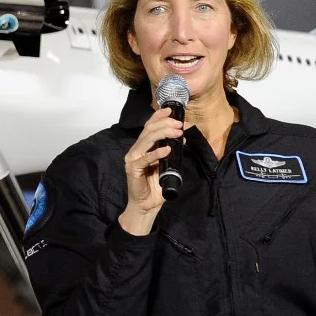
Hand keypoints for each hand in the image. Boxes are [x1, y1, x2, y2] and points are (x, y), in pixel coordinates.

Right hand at [120, 107, 184, 234]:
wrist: (146, 205)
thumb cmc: (155, 186)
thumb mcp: (167, 164)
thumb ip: (172, 151)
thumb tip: (182, 138)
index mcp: (142, 147)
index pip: (149, 126)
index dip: (159, 116)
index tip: (171, 110)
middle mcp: (136, 150)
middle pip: (148, 130)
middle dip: (165, 124)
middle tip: (179, 124)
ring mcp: (133, 158)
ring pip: (147, 139)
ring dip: (163, 133)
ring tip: (177, 133)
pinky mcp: (133, 168)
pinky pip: (146, 158)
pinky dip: (157, 152)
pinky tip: (167, 149)